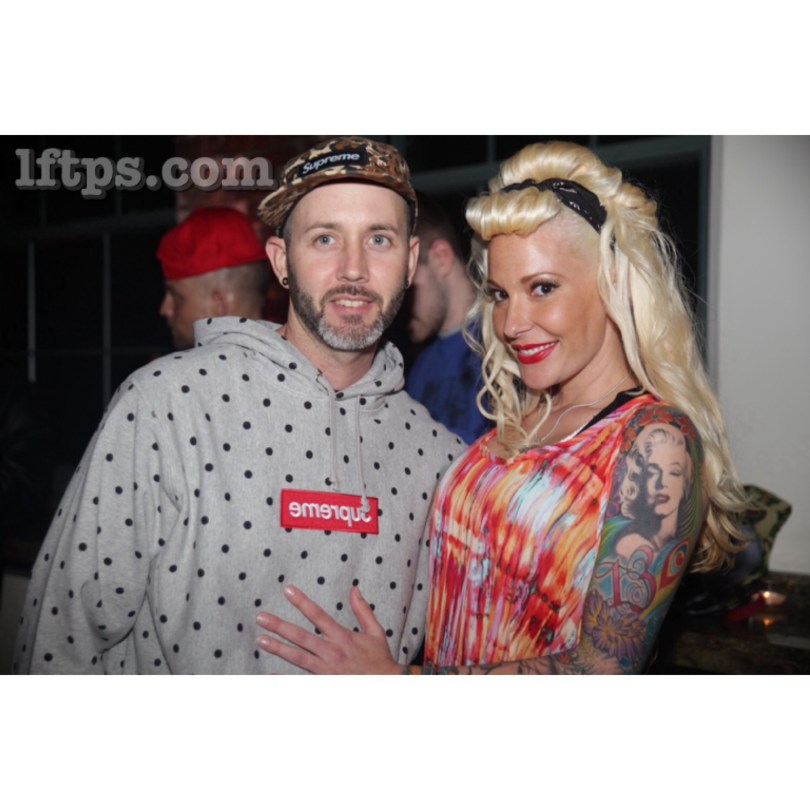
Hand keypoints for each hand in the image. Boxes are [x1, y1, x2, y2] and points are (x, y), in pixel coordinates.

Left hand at [256, 585, 400, 674]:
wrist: (387, 686)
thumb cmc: (380, 660)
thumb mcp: (375, 632)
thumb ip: (363, 610)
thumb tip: (354, 589)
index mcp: (343, 637)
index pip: (318, 615)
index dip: (302, 602)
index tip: (287, 590)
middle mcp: (332, 653)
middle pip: (301, 637)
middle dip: (280, 626)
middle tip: (261, 617)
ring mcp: (326, 670)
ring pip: (298, 657)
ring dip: (278, 648)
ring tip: (261, 640)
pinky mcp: (324, 684)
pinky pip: (301, 682)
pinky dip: (284, 679)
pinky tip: (269, 675)